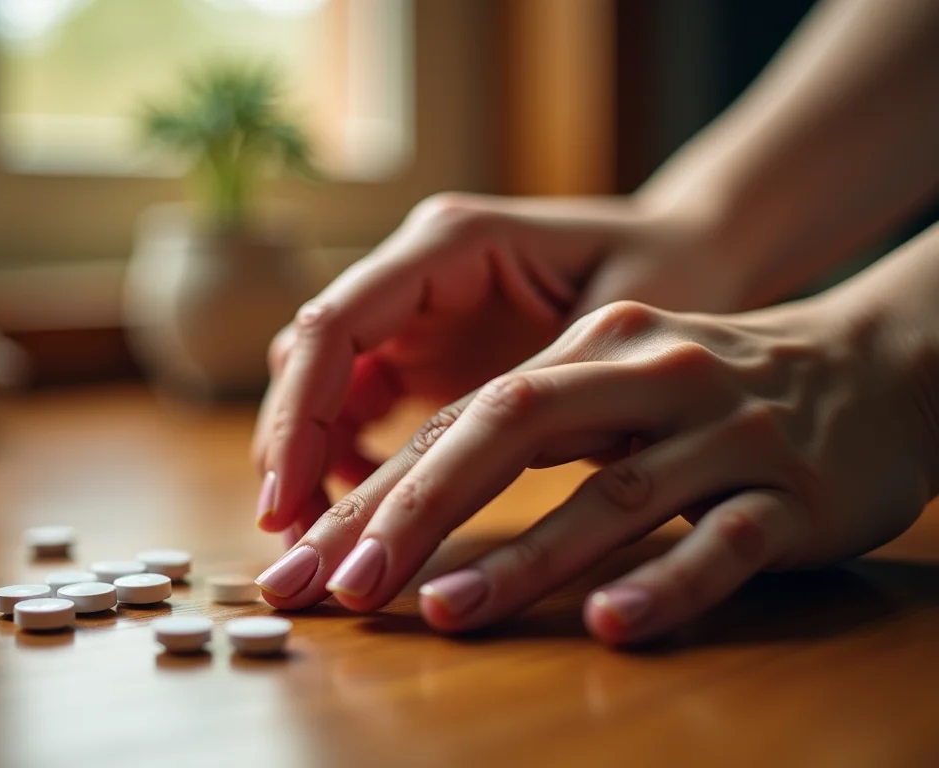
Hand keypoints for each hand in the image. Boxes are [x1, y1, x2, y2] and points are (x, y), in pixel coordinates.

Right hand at [253, 192, 750, 545]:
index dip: (298, 416)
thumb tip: (458, 470)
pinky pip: (357, 403)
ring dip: (309, 460)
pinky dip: (348, 456)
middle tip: (294, 547)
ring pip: (322, 383)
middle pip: (311, 357)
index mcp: (452, 243)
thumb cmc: (673, 273)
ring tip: (321, 539)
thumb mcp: (616, 335)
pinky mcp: (425, 346)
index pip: (336, 326)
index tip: (285, 501)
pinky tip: (369, 501)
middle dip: (288, 449)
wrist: (696, 251)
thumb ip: (531, 390)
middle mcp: (417, 268)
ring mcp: (416, 307)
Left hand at [254, 297, 937, 644]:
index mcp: (589, 347)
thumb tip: (395, 493)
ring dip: (521, 557)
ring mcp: (724, 433)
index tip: (307, 553)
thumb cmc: (711, 386)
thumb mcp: (614, 380)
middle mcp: (648, 376)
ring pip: (612, 495)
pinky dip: (666, 583)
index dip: (377, 486)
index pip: (461, 418)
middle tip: (343, 584)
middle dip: (415, 510)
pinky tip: (609, 624)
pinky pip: (723, 543)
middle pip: (511, 431)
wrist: (877, 364)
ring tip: (442, 612)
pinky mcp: (794, 493)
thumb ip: (520, 423)